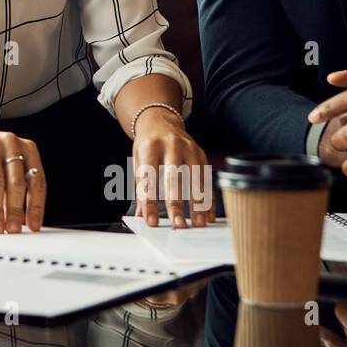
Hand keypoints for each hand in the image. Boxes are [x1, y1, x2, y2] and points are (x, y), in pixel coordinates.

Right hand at [0, 123, 45, 233]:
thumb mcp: (8, 167)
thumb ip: (16, 189)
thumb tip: (21, 221)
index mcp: (28, 148)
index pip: (37, 181)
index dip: (36, 206)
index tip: (33, 226)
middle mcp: (11, 143)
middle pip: (17, 182)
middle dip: (15, 210)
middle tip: (12, 230)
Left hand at [131, 114, 215, 228]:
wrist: (160, 121)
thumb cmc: (147, 145)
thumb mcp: (138, 161)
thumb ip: (141, 187)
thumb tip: (142, 215)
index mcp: (150, 147)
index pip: (149, 178)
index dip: (149, 201)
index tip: (151, 220)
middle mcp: (171, 145)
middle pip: (174, 178)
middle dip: (176, 204)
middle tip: (177, 224)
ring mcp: (189, 148)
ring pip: (195, 179)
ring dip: (198, 204)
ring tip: (197, 223)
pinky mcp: (201, 153)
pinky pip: (206, 179)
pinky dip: (208, 198)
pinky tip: (208, 214)